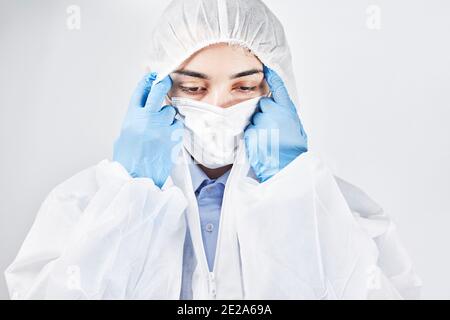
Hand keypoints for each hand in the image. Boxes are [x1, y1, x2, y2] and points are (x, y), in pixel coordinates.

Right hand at [113, 72, 182, 187]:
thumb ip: (132, 123)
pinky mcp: (173, 137)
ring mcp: (162, 127)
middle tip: (166, 80)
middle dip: (163, 83)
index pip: (140, 91)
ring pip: (170, 111)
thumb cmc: (128, 162)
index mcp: (131, 117)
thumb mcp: (123, 138)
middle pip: (159, 91)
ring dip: (168, 115)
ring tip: (162, 128)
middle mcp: (147, 118)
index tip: (152, 75)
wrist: (138, 178)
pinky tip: (168, 136)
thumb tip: (140, 114)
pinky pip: (177, 125)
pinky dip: (175, 128)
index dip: (147, 80)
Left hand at [244, 66, 307, 182]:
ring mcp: (262, 122)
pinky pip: (248, 130)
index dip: (272, 77)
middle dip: (264, 114)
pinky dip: (252, 137)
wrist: (286, 169)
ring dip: (258, 127)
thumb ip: (286, 116)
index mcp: (288, 111)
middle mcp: (274, 113)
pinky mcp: (251, 133)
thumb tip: (279, 110)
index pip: (279, 88)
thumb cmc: (293, 152)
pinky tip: (261, 145)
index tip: (266, 68)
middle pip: (262, 105)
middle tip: (272, 130)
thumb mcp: (297, 129)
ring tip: (267, 140)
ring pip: (254, 119)